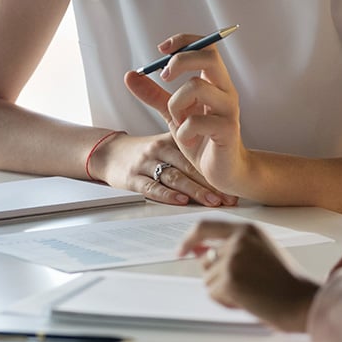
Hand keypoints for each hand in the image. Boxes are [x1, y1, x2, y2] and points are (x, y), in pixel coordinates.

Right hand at [89, 131, 236, 206]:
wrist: (109, 152)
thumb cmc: (145, 151)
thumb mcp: (166, 141)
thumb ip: (191, 148)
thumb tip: (222, 162)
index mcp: (172, 140)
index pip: (197, 155)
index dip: (216, 170)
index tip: (232, 185)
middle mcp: (160, 150)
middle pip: (189, 167)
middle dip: (211, 183)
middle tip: (228, 197)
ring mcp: (146, 164)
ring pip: (174, 177)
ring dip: (195, 191)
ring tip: (212, 201)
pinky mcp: (132, 178)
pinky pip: (151, 187)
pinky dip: (167, 194)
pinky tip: (181, 201)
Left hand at [124, 33, 250, 192]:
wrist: (224, 172)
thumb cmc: (202, 139)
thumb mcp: (174, 113)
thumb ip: (154, 94)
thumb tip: (130, 75)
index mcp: (214, 82)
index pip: (206, 46)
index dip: (184, 41)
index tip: (161, 49)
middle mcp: (225, 90)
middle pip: (209, 57)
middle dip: (180, 61)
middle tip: (164, 77)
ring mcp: (228, 109)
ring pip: (197, 87)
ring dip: (177, 104)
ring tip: (178, 122)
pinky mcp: (227, 130)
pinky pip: (197, 121)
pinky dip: (184, 132)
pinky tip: (187, 141)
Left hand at [179, 220, 318, 332]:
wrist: (300, 300)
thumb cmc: (285, 281)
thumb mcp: (259, 253)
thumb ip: (230, 248)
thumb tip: (197, 252)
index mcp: (248, 229)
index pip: (206, 226)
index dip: (190, 239)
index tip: (181, 250)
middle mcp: (238, 239)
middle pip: (206, 260)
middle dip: (216, 276)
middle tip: (240, 287)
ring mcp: (232, 258)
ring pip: (208, 279)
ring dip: (223, 291)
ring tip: (251, 292)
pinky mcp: (228, 279)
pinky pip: (213, 293)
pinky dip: (226, 302)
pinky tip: (248, 301)